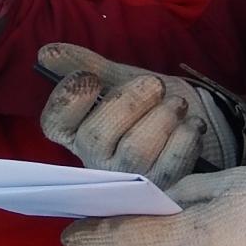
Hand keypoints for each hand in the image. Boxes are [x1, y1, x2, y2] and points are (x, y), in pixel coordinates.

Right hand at [38, 42, 239, 187]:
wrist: (199, 118)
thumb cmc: (152, 102)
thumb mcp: (121, 78)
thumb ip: (88, 64)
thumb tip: (46, 53)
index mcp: (79, 132)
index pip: (55, 125)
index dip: (69, 100)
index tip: (92, 78)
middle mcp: (97, 163)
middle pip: (97, 136)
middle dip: (130, 102)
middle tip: (154, 84)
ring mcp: (129, 182)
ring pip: (135, 151)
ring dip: (162, 117)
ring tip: (176, 104)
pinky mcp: (162, 192)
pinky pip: (170, 164)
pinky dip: (185, 136)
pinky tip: (191, 124)